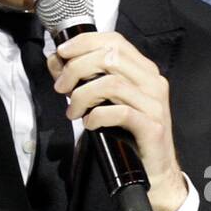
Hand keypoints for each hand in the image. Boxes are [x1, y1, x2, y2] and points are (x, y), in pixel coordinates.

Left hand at [47, 31, 186, 210]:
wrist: (155, 170)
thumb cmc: (128, 133)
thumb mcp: (103, 100)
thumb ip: (82, 78)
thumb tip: (55, 60)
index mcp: (143, 70)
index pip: (115, 41)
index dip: (84, 42)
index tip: (61, 54)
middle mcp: (153, 81)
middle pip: (110, 57)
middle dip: (77, 68)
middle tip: (61, 88)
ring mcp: (155, 103)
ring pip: (112, 82)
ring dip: (83, 95)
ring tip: (73, 111)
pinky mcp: (153, 126)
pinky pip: (120, 112)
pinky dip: (97, 115)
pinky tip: (89, 124)